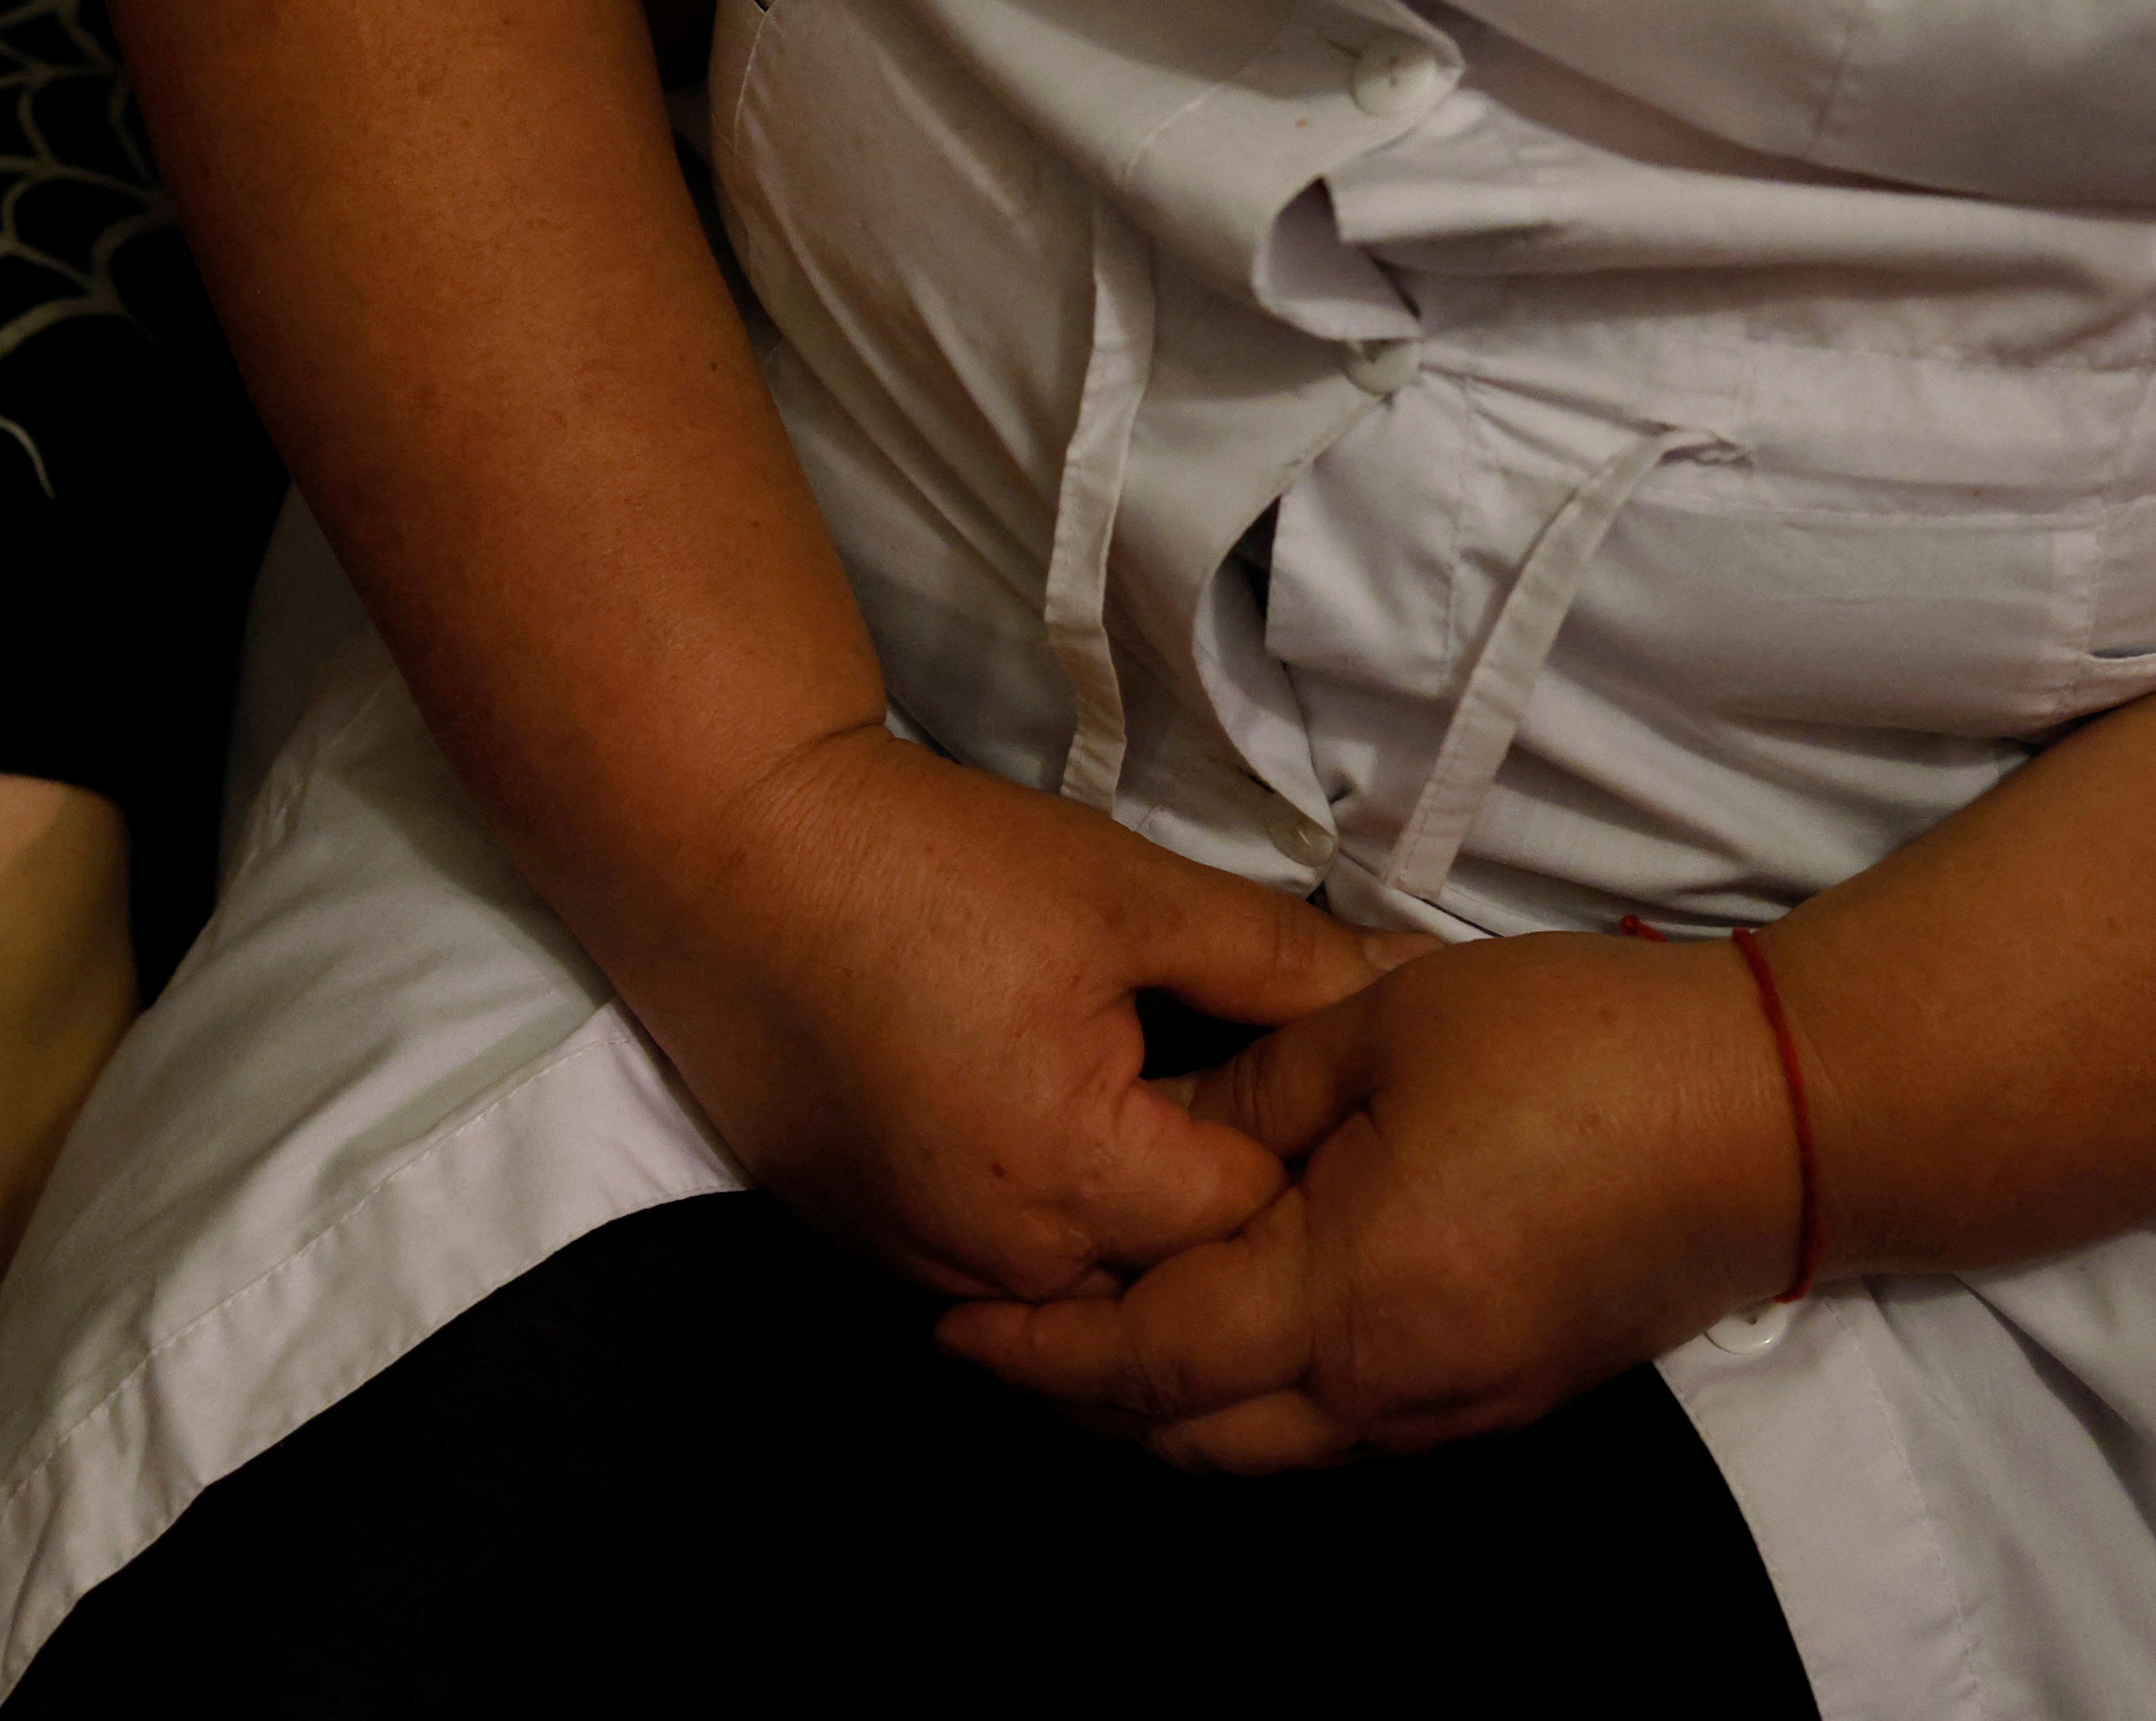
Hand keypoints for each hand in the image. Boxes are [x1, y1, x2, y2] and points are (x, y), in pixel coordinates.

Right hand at [611, 725, 1421, 1302]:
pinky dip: (1049, 1240)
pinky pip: (993, 1286)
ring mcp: (912, 1265)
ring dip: (1136, 1242)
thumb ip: (1287, 964)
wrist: (733, 849)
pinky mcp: (859, 1245)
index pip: (1248, 1227)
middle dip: (1228, 1222)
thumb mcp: (1135, 896)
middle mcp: (989, 1258)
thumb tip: (1422, 981)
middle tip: (1262, 1116)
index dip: (1303, 1159)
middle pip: (1167, 1292)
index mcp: (1070, 1175)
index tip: (1324, 1091)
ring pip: (1079, 1306)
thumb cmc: (937, 862)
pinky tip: (1074, 1151)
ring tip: (1175, 1137)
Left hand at [938, 928, 1802, 1469]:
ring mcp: (1453, 1409)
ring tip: (1096, 1332)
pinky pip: (1338, 1432)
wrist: (1775, 1116)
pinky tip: (1229, 1327)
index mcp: (1345, 1295)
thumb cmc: (1579, 1046)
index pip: (1145, 1356)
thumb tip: (1158, 1140)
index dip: (1036, 1347)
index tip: (950, 1322)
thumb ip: (1250, 1095)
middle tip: (1002, 1335)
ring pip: (1264, 1449)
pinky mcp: (1503, 1397)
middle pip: (1191, 1436)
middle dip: (1083, 1400)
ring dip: (1168, 1408)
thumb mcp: (1383, 1024)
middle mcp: (1388, 1388)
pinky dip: (1255, 1401)